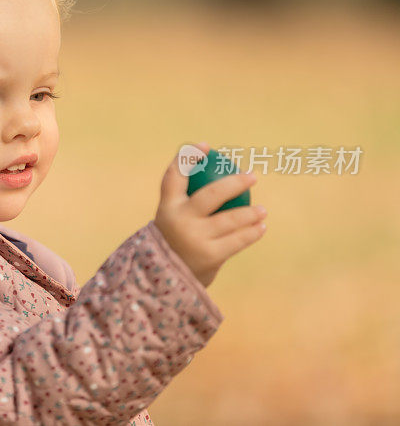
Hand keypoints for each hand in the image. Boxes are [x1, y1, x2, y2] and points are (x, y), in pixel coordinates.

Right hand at [153, 142, 266, 287]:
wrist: (164, 280)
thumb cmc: (173, 242)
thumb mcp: (172, 221)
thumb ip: (187, 203)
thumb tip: (215, 173)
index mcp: (167, 208)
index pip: (174, 176)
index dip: (188, 157)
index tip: (205, 145)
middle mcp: (180, 220)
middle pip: (211, 194)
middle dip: (234, 182)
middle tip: (251, 176)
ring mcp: (196, 238)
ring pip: (230, 219)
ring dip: (250, 213)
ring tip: (262, 210)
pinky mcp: (211, 255)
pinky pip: (238, 240)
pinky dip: (252, 233)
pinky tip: (261, 228)